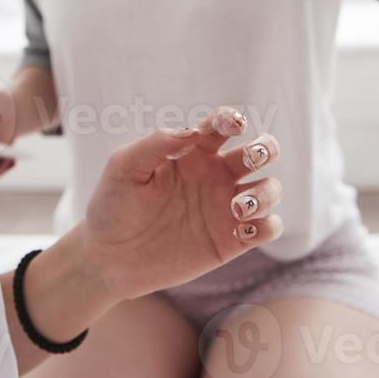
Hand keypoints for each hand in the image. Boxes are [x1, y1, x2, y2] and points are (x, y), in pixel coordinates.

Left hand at [76, 106, 282, 301]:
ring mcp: (225, 208)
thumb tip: (190, 133)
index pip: (222, 126)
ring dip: (266, 192)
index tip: (233, 125)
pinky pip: (268, 228)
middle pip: (259, 151)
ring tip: (238, 207)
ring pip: (270, 189)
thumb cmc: (112, 206)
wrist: (108, 258)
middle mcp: (214, 175)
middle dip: (265, 148)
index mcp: (191, 152)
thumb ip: (155, 144)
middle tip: (250, 159)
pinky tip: (242, 230)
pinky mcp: (230, 241)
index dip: (233, 119)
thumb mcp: (124, 167)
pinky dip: (267, 226)